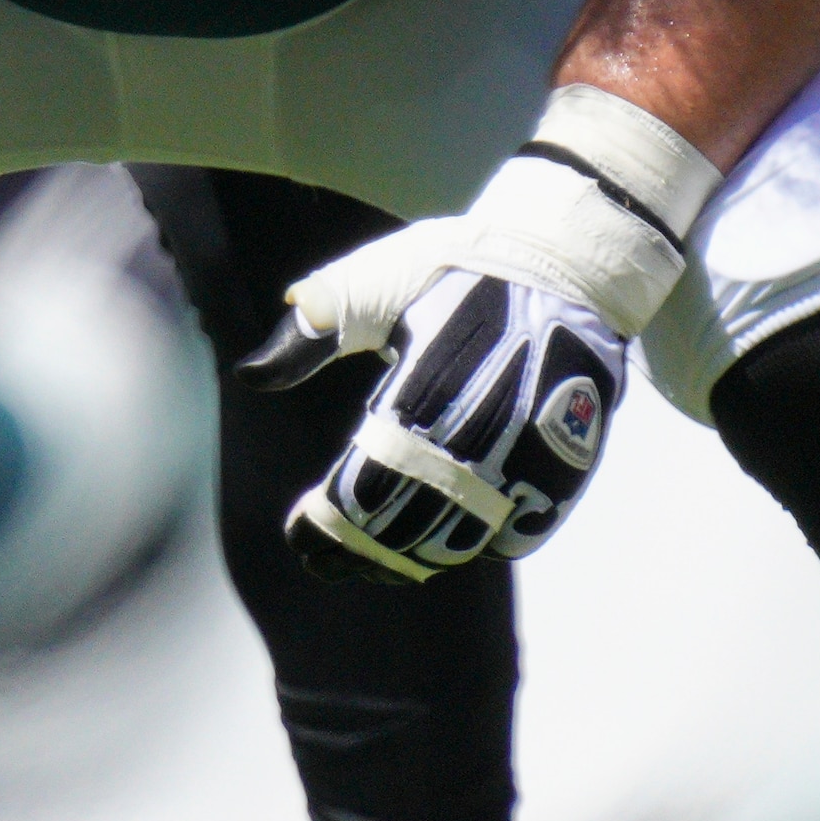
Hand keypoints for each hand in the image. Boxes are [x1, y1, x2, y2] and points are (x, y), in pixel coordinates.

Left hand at [244, 102, 708, 582]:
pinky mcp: (569, 465)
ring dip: (411, 557)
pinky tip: (444, 544)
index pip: (368, 483)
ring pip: (463, 538)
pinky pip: (520, 533)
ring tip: (373, 561)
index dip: (331, 522)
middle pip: (411, 522)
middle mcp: (483, 430)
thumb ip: (315, 330)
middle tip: (325, 558)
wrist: (570, 259)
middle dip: (360, 548)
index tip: (301, 532)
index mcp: (427, 387)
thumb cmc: (461, 267)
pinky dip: (477, 547)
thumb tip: (249, 373)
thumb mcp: (378, 282)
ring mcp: (532, 453)